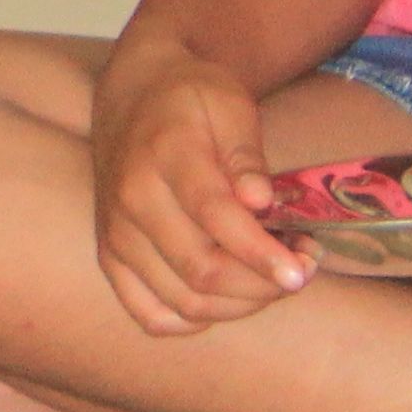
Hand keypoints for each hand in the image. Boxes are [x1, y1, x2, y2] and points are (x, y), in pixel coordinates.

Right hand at [85, 47, 308, 332]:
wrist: (132, 91)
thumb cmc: (191, 98)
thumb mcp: (230, 104)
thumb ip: (247, 154)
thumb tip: (259, 202)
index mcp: (164, 154)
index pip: (214, 216)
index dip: (262, 253)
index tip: (302, 271)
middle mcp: (131, 198)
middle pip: (200, 270)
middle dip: (263, 285)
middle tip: (300, 269)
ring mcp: (115, 231)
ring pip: (183, 300)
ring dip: (240, 305)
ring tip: (270, 279)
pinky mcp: (110, 253)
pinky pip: (150, 313)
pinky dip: (193, 320)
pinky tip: (223, 298)